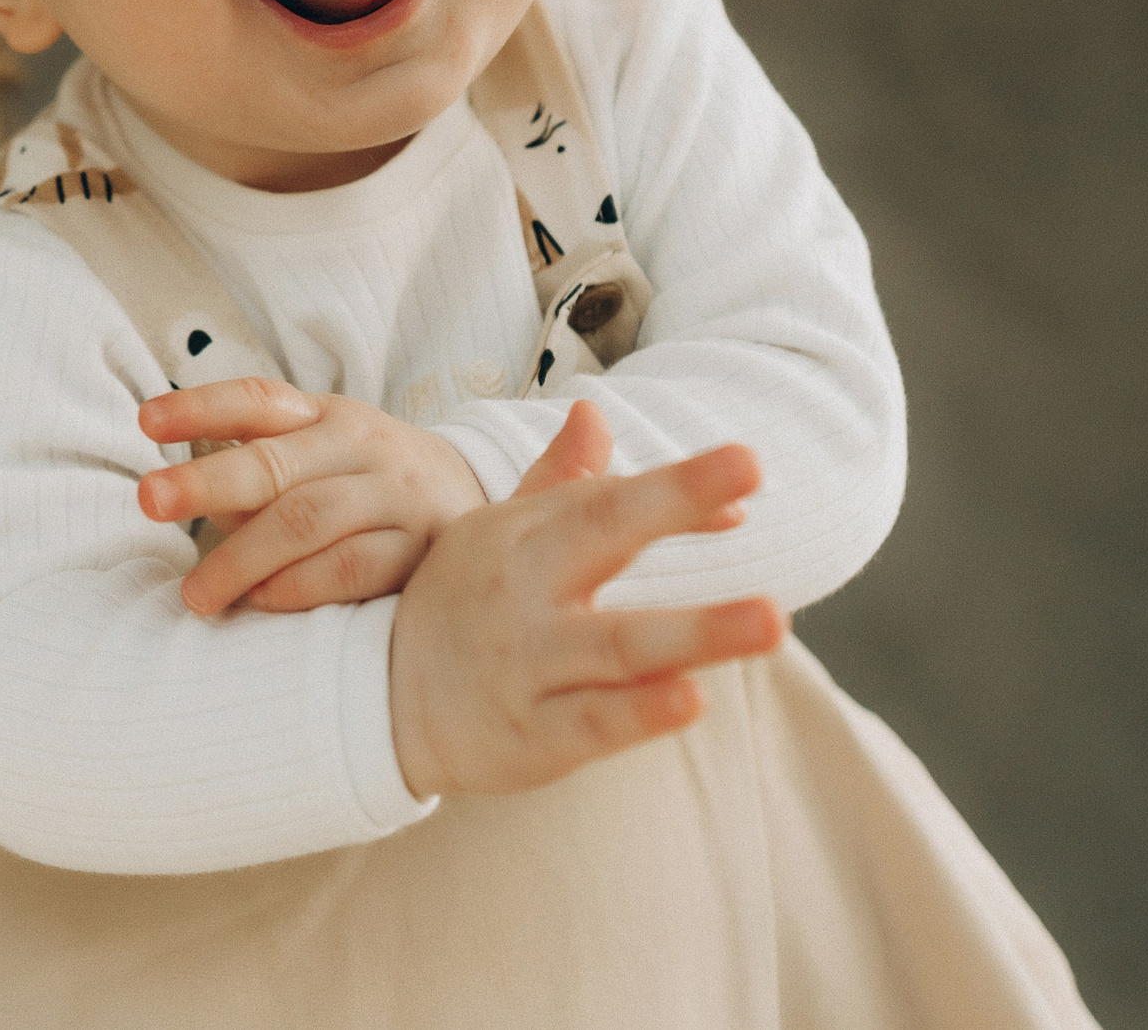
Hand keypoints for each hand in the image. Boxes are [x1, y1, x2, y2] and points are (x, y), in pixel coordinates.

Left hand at [135, 378, 491, 614]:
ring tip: (197, 593)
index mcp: (326, 416)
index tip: (145, 421)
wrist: (475, 503)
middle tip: (149, 500)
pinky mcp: (422, 550)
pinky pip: (353, 568)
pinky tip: (262, 601)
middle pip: (275, 463)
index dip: (200, 407)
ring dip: (243, 558)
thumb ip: (258, 473)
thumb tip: (184, 499)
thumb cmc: (367, 483)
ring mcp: (395, 496)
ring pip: (309, 519)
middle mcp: (363, 446)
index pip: (257, 401)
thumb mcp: (319, 457)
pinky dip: (300, 586)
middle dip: (206, 482)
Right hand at [385, 401, 785, 797]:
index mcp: (521, 536)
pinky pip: (593, 722)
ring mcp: (527, 663)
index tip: (748, 464)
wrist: (377, 700)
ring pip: (617, 644)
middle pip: (602, 537)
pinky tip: (691, 698)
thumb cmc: (458, 605)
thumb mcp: (496, 535)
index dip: (677, 484)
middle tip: (750, 466)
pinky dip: (641, 713)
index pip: (608, 499)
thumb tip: (594, 412)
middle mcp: (524, 591)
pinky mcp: (532, 735)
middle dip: (672, 501)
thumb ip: (558, 482)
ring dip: (694, 631)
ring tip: (770, 619)